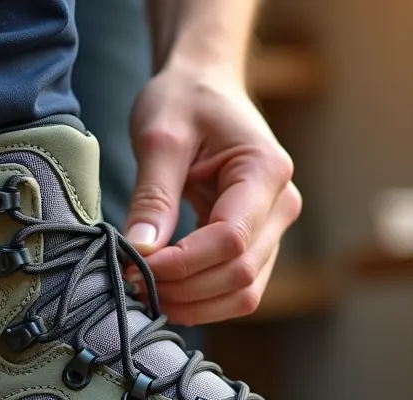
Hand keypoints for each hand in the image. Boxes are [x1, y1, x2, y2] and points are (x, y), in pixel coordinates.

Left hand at [123, 65, 300, 325]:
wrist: (205, 85)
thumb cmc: (184, 100)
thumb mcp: (159, 137)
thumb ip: (153, 195)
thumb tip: (140, 250)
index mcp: (265, 171)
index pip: (231, 239)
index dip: (183, 264)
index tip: (134, 265)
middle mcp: (282, 205)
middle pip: (240, 273)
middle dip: (184, 288)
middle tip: (130, 281)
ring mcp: (274, 227)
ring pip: (244, 291)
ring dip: (193, 303)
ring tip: (144, 289)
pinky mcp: (258, 242)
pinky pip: (237, 287)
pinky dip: (201, 299)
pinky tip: (163, 289)